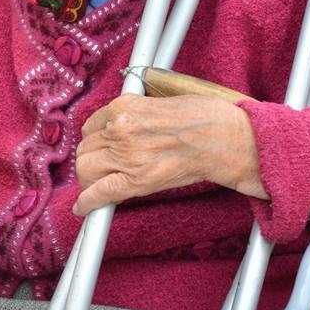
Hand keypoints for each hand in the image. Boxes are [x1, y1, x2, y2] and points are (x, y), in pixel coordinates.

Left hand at [74, 93, 267, 215]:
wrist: (226, 137)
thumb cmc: (205, 116)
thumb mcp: (162, 101)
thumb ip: (137, 112)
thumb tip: (124, 124)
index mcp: (125, 106)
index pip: (92, 126)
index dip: (97, 138)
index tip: (102, 147)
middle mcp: (120, 128)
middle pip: (85, 148)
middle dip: (92, 158)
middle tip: (103, 165)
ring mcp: (127, 154)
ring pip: (86, 169)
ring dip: (90, 177)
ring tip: (100, 182)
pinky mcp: (137, 179)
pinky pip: (99, 193)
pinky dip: (88, 203)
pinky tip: (83, 208)